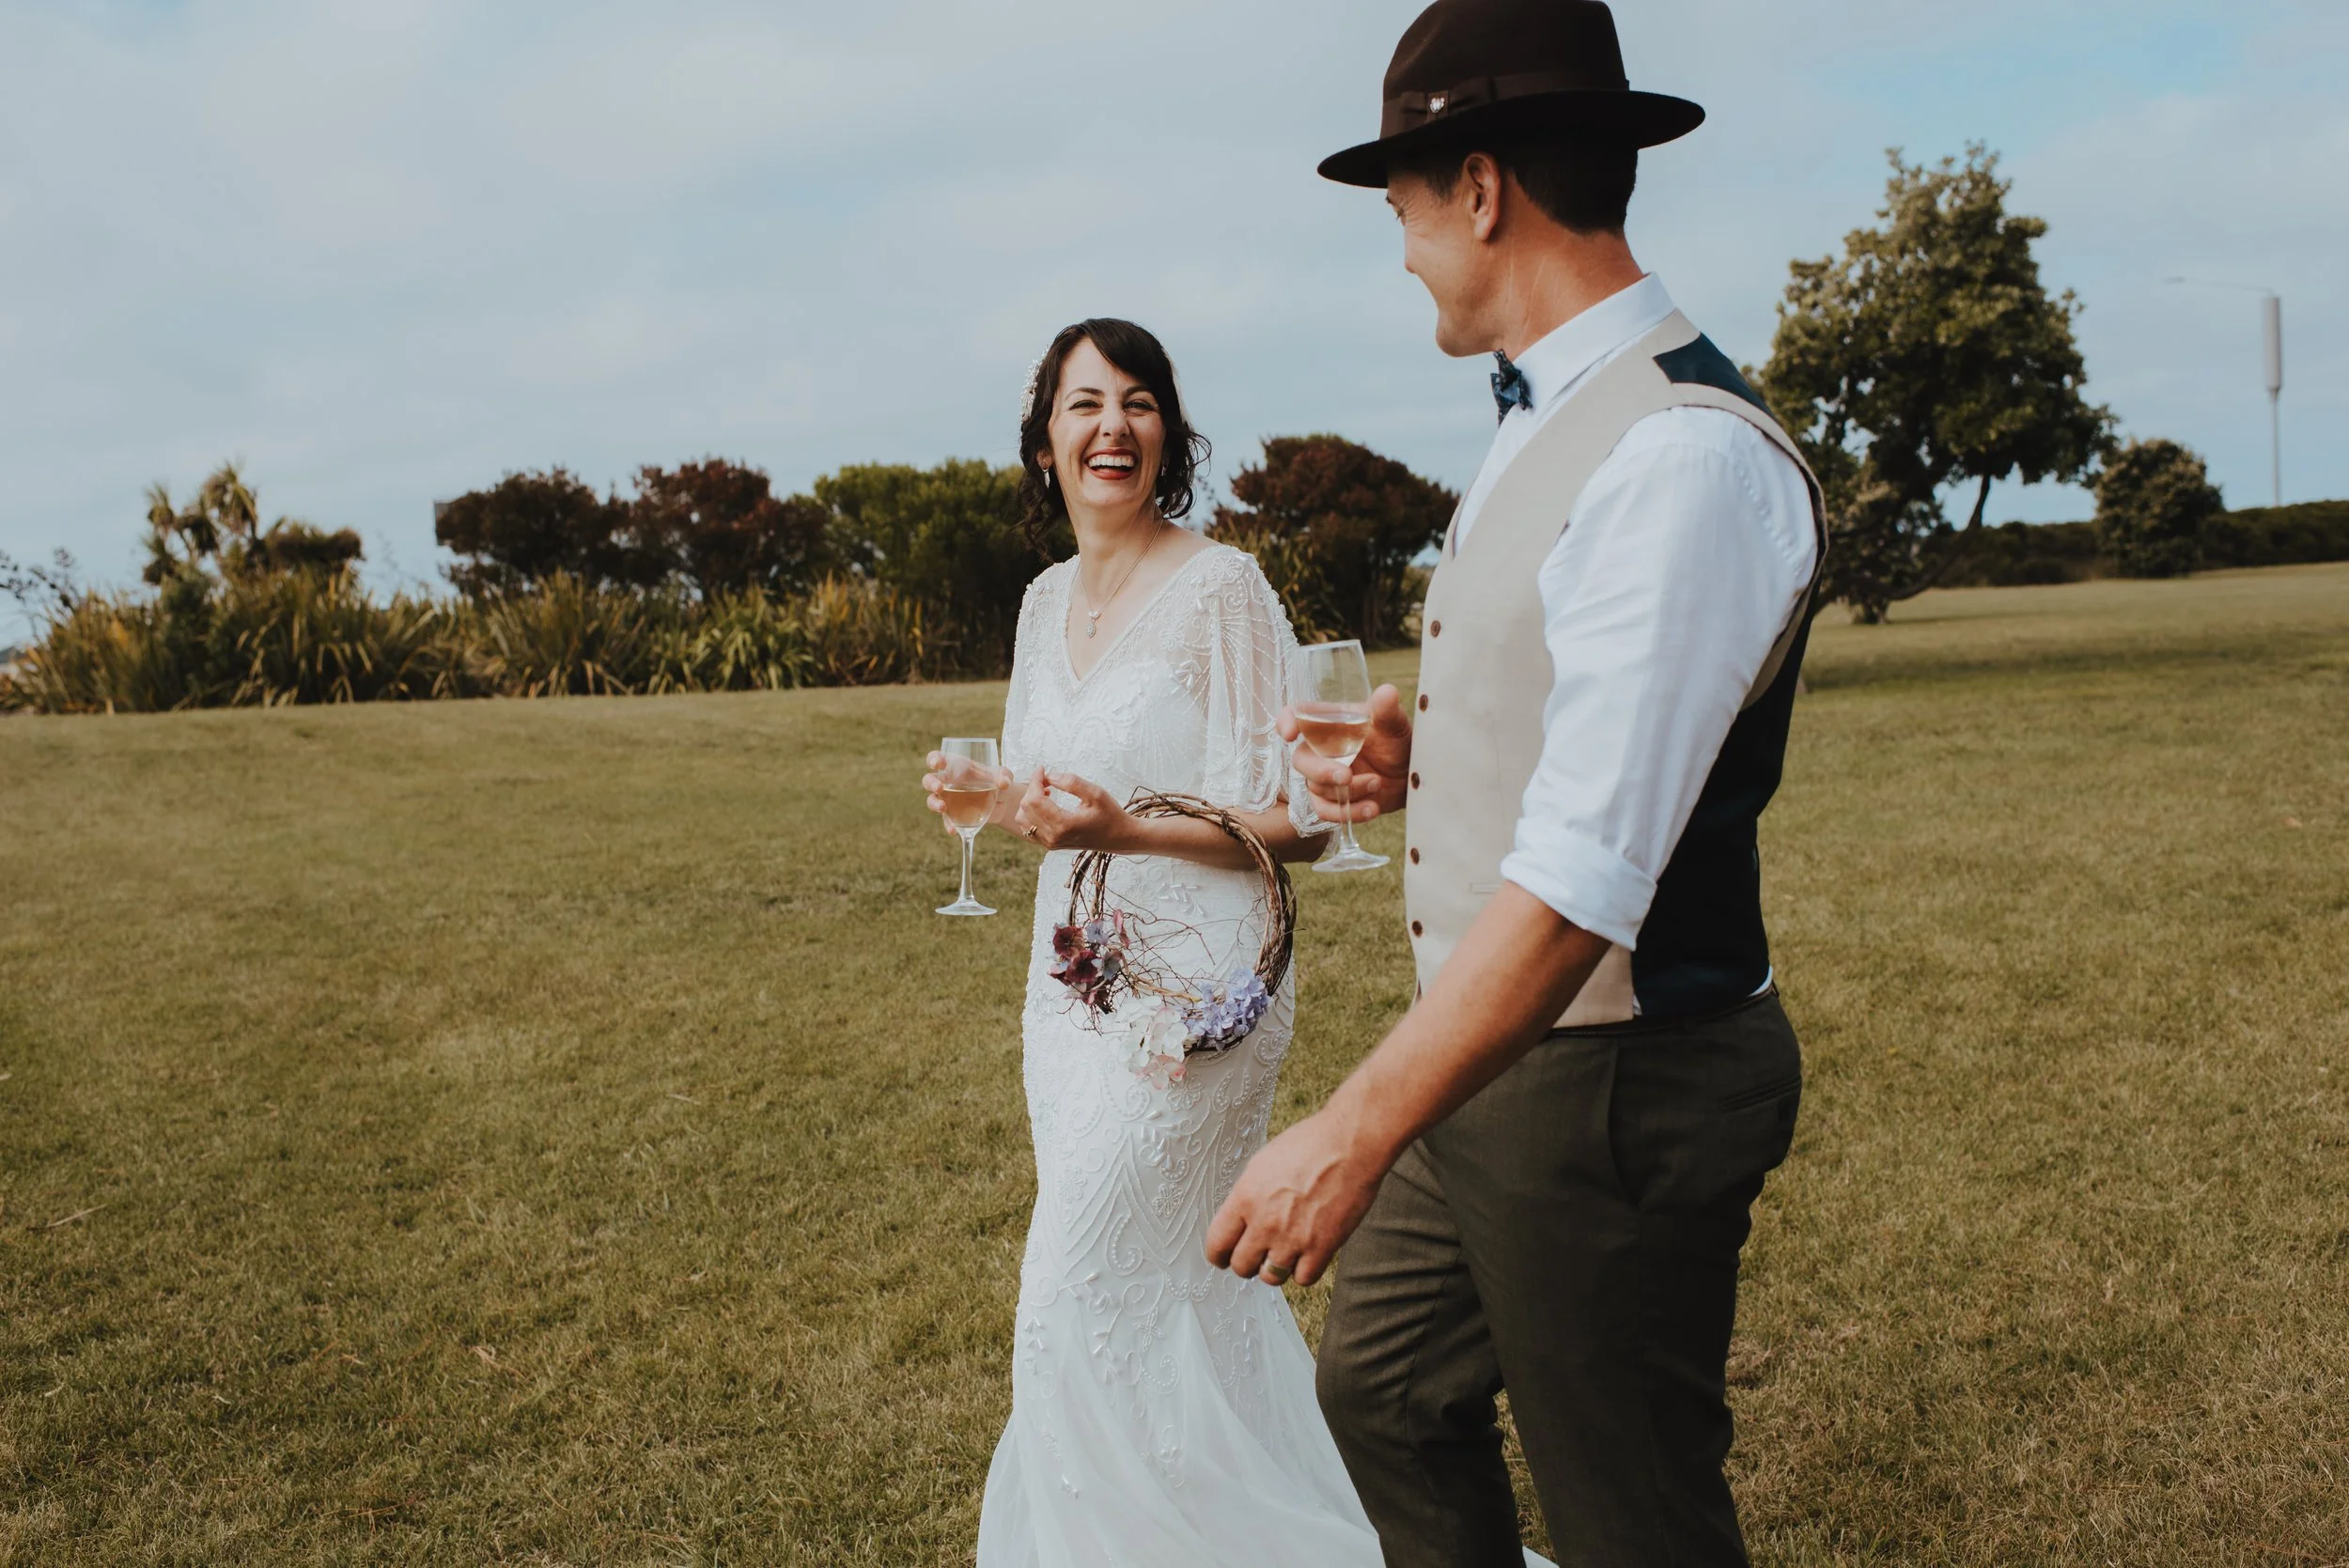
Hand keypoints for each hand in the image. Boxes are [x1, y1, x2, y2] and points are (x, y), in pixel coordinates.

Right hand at [922, 753, 1012, 835]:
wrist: (1002, 802)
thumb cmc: (998, 781)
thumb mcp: (1003, 775)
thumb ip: (1004, 776)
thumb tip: (1004, 782)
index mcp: (955, 766)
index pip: (937, 759)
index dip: (934, 760)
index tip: (938, 764)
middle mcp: (947, 782)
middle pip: (929, 780)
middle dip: (931, 783)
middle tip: (939, 788)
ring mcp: (948, 799)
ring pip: (932, 800)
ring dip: (934, 804)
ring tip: (943, 808)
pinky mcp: (953, 814)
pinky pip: (946, 820)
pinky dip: (948, 825)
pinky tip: (953, 830)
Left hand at [1011, 767, 1135, 852]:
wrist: (1119, 837)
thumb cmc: (1110, 814)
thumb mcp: (1096, 793)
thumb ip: (1071, 782)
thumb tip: (1049, 775)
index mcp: (1064, 825)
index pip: (1035, 800)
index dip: (1035, 780)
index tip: (1042, 768)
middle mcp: (1053, 837)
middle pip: (1026, 808)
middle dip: (1032, 789)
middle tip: (1046, 778)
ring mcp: (1050, 843)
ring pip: (1022, 819)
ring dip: (1030, 802)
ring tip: (1046, 792)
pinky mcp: (1050, 844)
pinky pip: (1028, 828)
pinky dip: (1031, 813)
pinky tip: (1045, 804)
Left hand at [1204, 1107, 1387, 1287]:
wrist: (1350, 1145)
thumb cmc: (1309, 1145)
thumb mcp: (1262, 1163)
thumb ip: (1247, 1195)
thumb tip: (1241, 1216)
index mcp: (1245, 1198)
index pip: (1217, 1244)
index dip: (1219, 1255)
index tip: (1223, 1258)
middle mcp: (1265, 1223)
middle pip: (1242, 1266)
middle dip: (1247, 1263)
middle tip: (1256, 1255)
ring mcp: (1293, 1238)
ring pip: (1271, 1277)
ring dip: (1275, 1268)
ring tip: (1283, 1254)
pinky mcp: (1322, 1248)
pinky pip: (1303, 1279)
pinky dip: (1304, 1271)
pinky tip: (1307, 1255)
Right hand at [1278, 683, 1411, 823]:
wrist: (1410, 776)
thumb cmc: (1397, 742)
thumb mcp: (1396, 725)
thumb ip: (1388, 710)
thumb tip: (1387, 693)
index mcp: (1331, 722)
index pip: (1298, 714)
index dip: (1287, 721)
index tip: (1290, 734)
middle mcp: (1321, 748)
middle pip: (1301, 760)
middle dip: (1321, 771)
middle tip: (1347, 776)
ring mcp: (1324, 775)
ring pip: (1316, 788)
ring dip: (1349, 791)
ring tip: (1377, 783)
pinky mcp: (1332, 800)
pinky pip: (1326, 811)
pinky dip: (1348, 812)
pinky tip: (1372, 808)